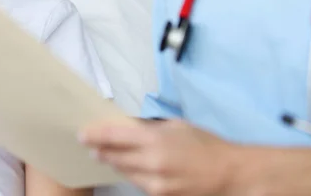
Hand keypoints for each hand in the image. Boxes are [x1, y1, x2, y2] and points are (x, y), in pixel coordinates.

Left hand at [79, 119, 241, 195]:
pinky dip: (132, 174)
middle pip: (114, 157)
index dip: (94, 135)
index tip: (82, 134)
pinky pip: (138, 183)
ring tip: (105, 155)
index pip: (114, 137)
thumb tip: (127, 126)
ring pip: (124, 172)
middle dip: (100, 150)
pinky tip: (130, 167)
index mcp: (155, 140)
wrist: (229, 174)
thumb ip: (150, 128)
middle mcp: (151, 163)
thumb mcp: (177, 126)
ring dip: (113, 163)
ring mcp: (155, 184)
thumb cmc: (205, 144)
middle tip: (89, 144)